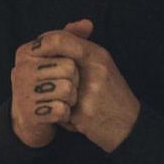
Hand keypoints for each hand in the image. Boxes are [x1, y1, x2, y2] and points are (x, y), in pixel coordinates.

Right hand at [9, 38, 78, 147]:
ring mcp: (23, 91)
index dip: (72, 56)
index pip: (61, 42)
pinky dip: (66, 114)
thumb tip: (88, 23)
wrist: (32, 120)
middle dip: (74, 79)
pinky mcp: (30, 113)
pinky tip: (57, 113)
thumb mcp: (55, 58)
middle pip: (69, 67)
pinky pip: (63, 109)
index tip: (66, 65)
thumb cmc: (47, 84)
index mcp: (25, 52)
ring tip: (61, 100)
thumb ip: (70, 38)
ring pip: (68, 89)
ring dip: (71, 98)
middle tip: (63, 87)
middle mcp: (20, 69)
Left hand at [31, 19, 140, 152]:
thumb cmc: (113, 95)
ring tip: (56, 101)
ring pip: (52, 87)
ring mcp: (88, 91)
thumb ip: (80, 52)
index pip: (60, 38)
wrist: (130, 125)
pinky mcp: (83, 113)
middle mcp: (94, 69)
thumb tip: (52, 39)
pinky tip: (68, 119)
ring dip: (51, 95)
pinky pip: (58, 109)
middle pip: (53, 62)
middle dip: (42, 71)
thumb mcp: (102, 66)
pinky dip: (59, 114)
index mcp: (97, 55)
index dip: (41, 44)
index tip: (32, 52)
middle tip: (35, 77)